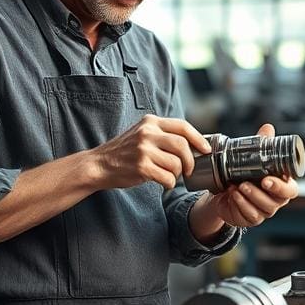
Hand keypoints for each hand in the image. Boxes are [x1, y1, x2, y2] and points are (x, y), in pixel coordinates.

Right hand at [91, 114, 210, 189]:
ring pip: (176, 163)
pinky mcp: (141, 166)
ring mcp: (144, 150)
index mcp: (150, 122)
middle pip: (182, 145)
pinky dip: (169, 183)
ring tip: (169, 175)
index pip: (183, 126)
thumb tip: (193, 143)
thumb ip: (163, 134)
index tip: (206, 150)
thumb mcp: (142, 134)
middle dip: (190, 161)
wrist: (99, 164)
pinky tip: (163, 182)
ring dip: (177, 174)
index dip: (198, 139)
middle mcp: (147, 133)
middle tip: (188, 170)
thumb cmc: (124, 152)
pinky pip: (167, 177)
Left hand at [190, 124, 299, 236]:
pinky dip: (240, 204)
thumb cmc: (244, 174)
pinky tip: (232, 195)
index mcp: (282, 185)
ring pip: (262, 208)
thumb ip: (262, 145)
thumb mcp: (252, 158)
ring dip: (249, 197)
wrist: (224, 191)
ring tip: (236, 186)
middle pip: (277, 201)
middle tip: (248, 183)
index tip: (267, 180)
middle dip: (261, 193)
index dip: (281, 186)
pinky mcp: (252, 218)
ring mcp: (264, 211)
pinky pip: (249, 215)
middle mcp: (276, 200)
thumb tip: (268, 128)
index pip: (290, 189)